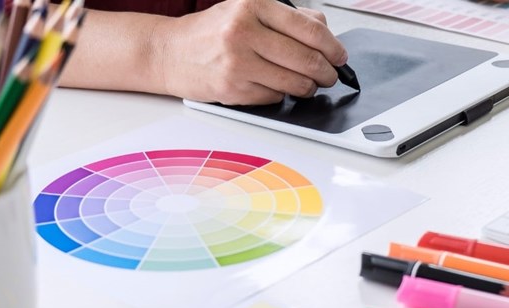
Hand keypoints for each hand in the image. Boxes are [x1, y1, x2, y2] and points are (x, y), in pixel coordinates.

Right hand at [158, 0, 346, 104]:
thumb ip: (287, 18)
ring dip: (308, 88)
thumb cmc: (211, 32)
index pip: (310, 28)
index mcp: (253, 5)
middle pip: (307, 59)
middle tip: (329, 76)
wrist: (169, 52)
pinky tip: (274, 86)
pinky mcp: (232, 88)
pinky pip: (274, 97)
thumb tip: (324, 32)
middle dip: (326, 72)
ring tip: (307, 84)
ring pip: (294, 83)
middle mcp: (244, 31)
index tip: (340, 56)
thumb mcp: (247, 10)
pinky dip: (281, 94)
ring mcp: (237, 62)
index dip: (333, 47)